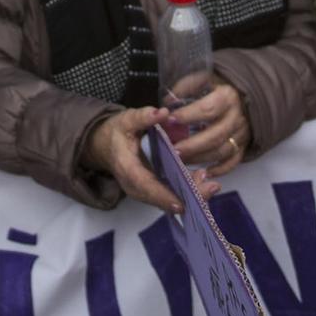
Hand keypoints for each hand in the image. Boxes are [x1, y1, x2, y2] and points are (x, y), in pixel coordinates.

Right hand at [82, 108, 212, 212]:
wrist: (104, 145)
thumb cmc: (117, 132)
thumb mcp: (126, 120)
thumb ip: (143, 117)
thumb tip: (162, 112)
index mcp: (127, 169)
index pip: (145, 185)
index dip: (163, 195)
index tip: (183, 202)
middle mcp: (135, 186)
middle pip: (160, 199)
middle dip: (186, 197)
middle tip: (210, 187)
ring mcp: (144, 191)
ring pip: (167, 201)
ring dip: (190, 196)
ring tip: (211, 185)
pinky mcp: (152, 190)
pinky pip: (169, 196)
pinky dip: (186, 192)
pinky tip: (202, 182)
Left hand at [170, 81, 250, 178]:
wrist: (250, 93)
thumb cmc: (222, 84)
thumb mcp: (207, 76)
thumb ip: (187, 86)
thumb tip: (167, 101)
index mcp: (227, 97)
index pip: (207, 109)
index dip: (188, 116)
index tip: (170, 120)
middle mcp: (236, 118)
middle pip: (215, 136)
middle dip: (192, 145)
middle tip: (173, 150)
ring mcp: (242, 134)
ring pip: (222, 152)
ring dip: (200, 159)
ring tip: (181, 161)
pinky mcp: (244, 145)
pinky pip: (233, 162)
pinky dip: (219, 170)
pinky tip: (203, 172)